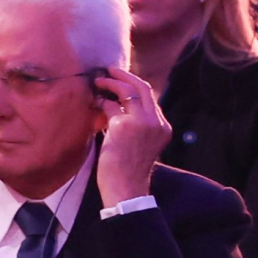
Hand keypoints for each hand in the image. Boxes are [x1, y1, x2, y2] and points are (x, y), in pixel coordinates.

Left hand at [93, 66, 173, 205]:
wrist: (126, 188)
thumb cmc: (129, 170)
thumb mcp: (140, 144)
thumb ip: (136, 125)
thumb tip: (116, 105)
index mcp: (163, 128)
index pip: (151, 98)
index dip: (135, 85)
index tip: (121, 80)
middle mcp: (156, 122)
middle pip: (143, 87)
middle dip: (124, 76)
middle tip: (109, 69)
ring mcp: (142, 123)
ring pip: (128, 91)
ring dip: (110, 83)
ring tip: (97, 82)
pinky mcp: (124, 125)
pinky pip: (110, 105)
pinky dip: (101, 101)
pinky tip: (94, 102)